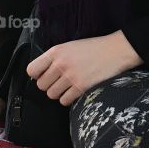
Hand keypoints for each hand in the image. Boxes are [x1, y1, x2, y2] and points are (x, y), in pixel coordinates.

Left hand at [27, 31, 141, 106]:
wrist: (117, 50)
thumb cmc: (94, 48)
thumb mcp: (70, 46)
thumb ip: (54, 58)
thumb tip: (39, 74)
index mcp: (56, 52)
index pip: (31, 69)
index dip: (37, 75)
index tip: (45, 75)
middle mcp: (60, 64)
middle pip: (41, 85)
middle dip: (50, 85)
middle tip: (60, 82)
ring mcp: (70, 76)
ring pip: (52, 95)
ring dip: (59, 93)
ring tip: (69, 86)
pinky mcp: (81, 87)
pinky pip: (64, 101)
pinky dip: (69, 99)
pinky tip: (76, 91)